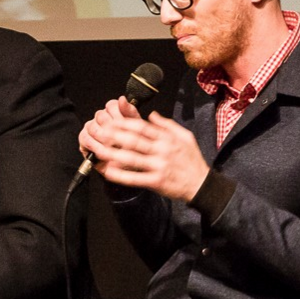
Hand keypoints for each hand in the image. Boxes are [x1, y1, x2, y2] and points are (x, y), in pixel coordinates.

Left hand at [80, 98, 208, 201]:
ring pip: (132, 158)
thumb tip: (152, 114)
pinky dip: (121, 175)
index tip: (111, 121)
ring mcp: (159, 166)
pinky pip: (136, 178)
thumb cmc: (192, 159)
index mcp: (167, 138)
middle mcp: (162, 151)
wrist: (201, 185)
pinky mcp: (157, 182)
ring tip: (98, 150)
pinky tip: (108, 171)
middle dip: (114, 135)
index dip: (125, 123)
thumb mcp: (185, 137)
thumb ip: (167, 125)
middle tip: (99, 132)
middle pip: (134, 140)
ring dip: (113, 154)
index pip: (143, 127)